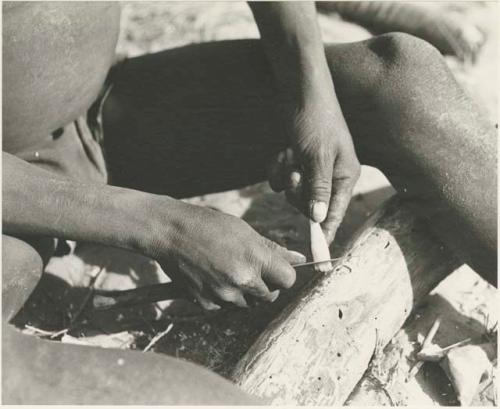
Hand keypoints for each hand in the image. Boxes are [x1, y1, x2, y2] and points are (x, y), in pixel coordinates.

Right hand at [146, 198, 305, 309]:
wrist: (170, 233)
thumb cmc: (209, 225)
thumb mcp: (245, 231)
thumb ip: (273, 249)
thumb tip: (298, 258)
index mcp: (255, 259)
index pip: (288, 280)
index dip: (283, 275)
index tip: (275, 269)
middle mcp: (241, 280)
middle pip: (270, 296)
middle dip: (265, 285)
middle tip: (250, 268)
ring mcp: (223, 295)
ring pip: (248, 304)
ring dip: (245, 292)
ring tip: (229, 270)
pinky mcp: (206, 304)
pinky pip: (225, 307)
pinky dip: (224, 297)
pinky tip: (214, 277)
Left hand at [269, 93, 360, 243]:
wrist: (299, 92)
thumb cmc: (315, 120)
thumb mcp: (318, 156)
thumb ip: (319, 189)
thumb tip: (319, 219)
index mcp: (344, 176)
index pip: (335, 214)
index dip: (326, 234)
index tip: (319, 258)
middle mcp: (330, 176)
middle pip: (308, 206)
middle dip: (296, 191)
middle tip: (296, 172)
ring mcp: (311, 169)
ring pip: (291, 192)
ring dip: (285, 175)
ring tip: (290, 153)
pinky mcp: (296, 162)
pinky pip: (280, 178)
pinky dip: (277, 167)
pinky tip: (282, 150)